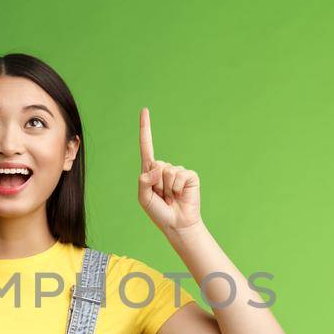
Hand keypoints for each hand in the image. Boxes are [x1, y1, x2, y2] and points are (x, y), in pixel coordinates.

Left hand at [137, 108, 201, 234]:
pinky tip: (180, 195)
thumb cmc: (159, 212)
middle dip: (156, 183)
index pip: (146, 146)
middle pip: (155, 164)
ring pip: (167, 171)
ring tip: (171, 197)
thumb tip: (156, 167)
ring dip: (167, 188)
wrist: (177, 224)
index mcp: (150, 170)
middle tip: (162, 196)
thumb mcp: (143, 198)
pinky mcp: (190, 175)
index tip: (144, 110)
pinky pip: (179, 175)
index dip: (145, 128)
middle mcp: (164, 167)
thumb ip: (143, 181)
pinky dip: (177, 188)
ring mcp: (178, 171)